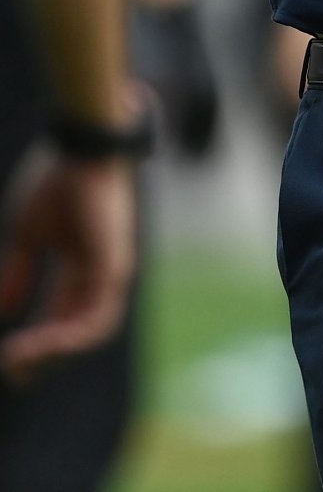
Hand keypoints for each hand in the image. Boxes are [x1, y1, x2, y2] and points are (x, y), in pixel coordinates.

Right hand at [0, 148, 135, 379]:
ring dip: (54, 353)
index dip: (35, 342)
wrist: (79, 149)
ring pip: (88, 331)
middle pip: (76, 330)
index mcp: (80, 265)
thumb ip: (19, 272)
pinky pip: (97, 318)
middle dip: (44, 356)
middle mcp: (100, 273)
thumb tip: (4, 310)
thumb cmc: (55, 182)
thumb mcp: (27, 235)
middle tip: (14, 372)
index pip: (61, 316)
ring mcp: (110, 272)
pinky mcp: (114, 268)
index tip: (7, 360)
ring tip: (21, 361)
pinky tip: (42, 345)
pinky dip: (70, 338)